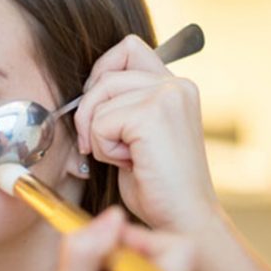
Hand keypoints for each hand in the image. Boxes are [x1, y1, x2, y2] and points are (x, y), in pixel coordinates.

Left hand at [74, 34, 218, 233]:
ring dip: (99, 134)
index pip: (127, 48)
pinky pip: (101, 123)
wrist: (183, 221)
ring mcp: (168, 96)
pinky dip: (104, 149)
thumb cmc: (158, 186)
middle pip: (106, 73)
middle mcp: (177, 84)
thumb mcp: (138, 135)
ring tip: (126, 157)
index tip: (98, 108)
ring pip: (99, 98)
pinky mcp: (153, 115)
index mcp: (175, 86)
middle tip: (99, 144)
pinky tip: (131, 164)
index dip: (101, 72)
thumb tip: (87, 89)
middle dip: (90, 110)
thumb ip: (124, 104)